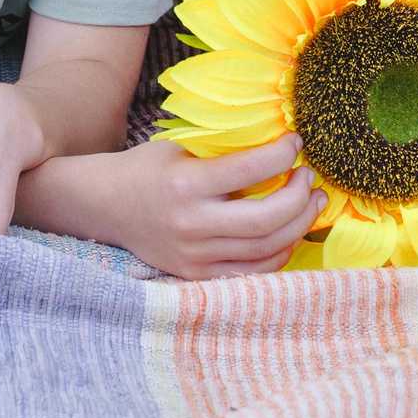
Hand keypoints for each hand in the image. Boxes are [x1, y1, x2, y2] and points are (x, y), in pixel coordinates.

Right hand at [85, 135, 324, 279]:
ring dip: (299, 224)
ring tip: (312, 203)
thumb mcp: (179, 149)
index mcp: (186, 184)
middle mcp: (192, 224)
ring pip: (266, 248)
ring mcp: (195, 255)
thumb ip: (223, 153)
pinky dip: (280, 253)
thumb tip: (279, 148)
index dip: (283, 154)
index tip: (296, 143)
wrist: (104, 206)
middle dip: (300, 196)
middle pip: (267, 218)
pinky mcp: (197, 274)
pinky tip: (290, 232)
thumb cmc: (147, 170)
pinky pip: (253, 272)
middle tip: (310, 177)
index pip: (250, 169)